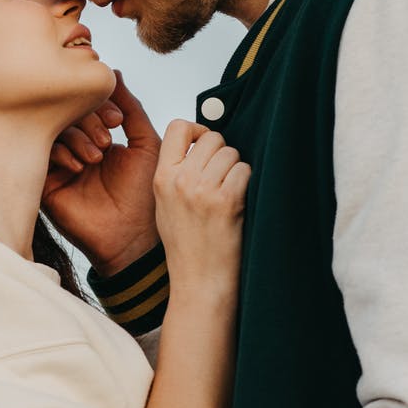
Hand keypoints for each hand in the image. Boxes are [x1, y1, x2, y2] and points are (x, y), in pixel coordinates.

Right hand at [43, 71, 161, 275]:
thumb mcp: (146, 143)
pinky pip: (42, 153)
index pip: (86, 105)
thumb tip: (114, 74)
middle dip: (88, 119)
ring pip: (53, 129)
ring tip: (97, 157)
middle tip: (108, 140)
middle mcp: (76, 148)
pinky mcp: (44, 182)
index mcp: (97, 137)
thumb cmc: (144, 194)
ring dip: (77, 137)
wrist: (133, 236)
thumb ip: (132, 108)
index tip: (118, 120)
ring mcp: (59, 164)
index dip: (99, 105)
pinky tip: (79, 166)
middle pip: (67, 113)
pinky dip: (61, 152)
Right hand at [154, 121, 249, 290]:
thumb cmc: (186, 245)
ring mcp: (202, 190)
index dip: (197, 130)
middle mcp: (179, 180)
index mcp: (161, 178)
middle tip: (221, 177)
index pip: (177, 127)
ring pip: (231, 153)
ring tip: (228, 193)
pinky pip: (244, 171)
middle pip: (212, 138)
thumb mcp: (165, 205)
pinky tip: (238, 202)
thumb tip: (200, 142)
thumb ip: (176, 173)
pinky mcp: (226, 201)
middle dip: (222, 153)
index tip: (204, 144)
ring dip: (236, 169)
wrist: (199, 281)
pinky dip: (247, 183)